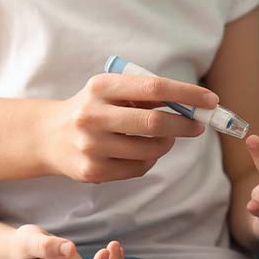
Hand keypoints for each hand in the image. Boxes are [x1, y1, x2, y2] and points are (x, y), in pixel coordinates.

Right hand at [43, 73, 218, 182]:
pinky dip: (150, 160)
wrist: (47, 136)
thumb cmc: (92, 109)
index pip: (153, 87)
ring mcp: (91, 146)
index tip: (211, 100)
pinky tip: (142, 152)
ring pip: (150, 149)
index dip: (187, 94)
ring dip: (167, 144)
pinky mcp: (93, 171)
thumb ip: (144, 94)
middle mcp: (93, 115)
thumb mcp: (110, 91)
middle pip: (155, 122)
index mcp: (100, 87)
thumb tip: (192, 104)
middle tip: (198, 126)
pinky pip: (138, 168)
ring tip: (165, 137)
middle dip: (185, 124)